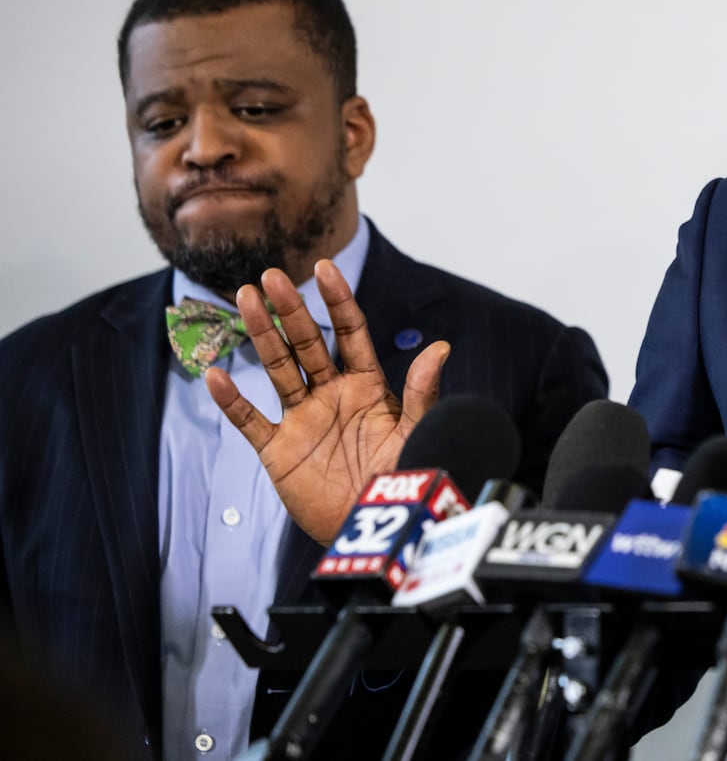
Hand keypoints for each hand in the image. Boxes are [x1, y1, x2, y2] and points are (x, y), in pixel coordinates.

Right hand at [204, 259, 449, 543]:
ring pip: (277, 369)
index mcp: (367, 386)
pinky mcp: (279, 450)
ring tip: (243, 298)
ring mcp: (303, 419)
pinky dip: (232, 400)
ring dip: (260, 335)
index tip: (324, 268)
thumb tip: (441, 346)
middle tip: (271, 275)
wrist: (378, 528)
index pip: (350, 333)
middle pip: (307, 344)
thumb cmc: (406, 477)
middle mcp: (332, 395)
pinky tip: (216, 374)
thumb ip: (423, 392)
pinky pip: (251, 420)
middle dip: (290, 310)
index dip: (337, 301)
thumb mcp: (417, 431)